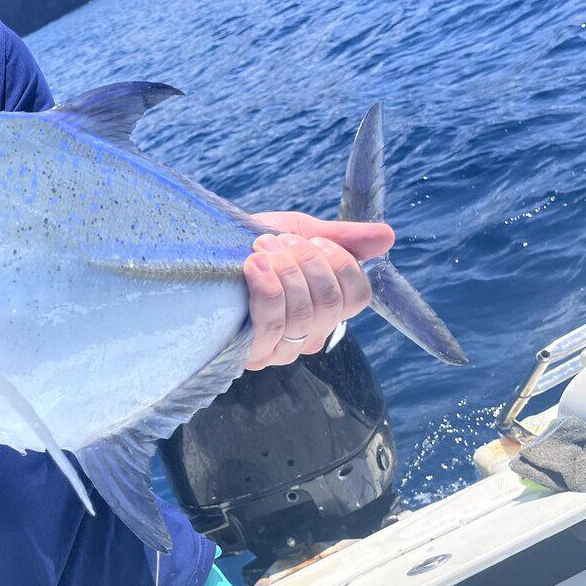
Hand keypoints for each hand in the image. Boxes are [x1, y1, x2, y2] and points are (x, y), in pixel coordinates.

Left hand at [242, 212, 392, 369]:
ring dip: (283, 272)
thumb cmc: (248, 246)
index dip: (339, 263)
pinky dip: (267, 290)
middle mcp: (307, 336)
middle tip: (274, 241)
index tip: (310, 240)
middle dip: (306, 262)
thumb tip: (388, 237)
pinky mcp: (248, 353)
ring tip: (259, 249)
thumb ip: (342, 238)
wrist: (197, 253)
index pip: (357, 296)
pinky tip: (253, 265)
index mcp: (324, 310)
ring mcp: (278, 349)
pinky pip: (271, 327)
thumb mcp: (297, 233)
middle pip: (331, 304)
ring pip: (304, 315)